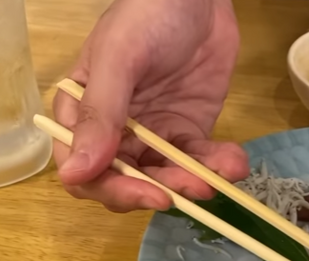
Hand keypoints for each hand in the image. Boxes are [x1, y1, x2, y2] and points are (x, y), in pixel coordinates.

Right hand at [53, 0, 249, 212]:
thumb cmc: (146, 13)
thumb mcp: (118, 58)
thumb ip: (99, 114)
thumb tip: (74, 174)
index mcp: (82, 115)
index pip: (86, 171)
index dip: (113, 191)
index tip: (149, 194)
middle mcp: (114, 132)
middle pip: (127, 183)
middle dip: (161, 190)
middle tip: (194, 188)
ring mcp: (152, 134)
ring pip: (166, 177)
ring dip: (191, 183)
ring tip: (218, 178)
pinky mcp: (188, 131)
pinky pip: (198, 160)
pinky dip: (216, 166)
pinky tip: (233, 163)